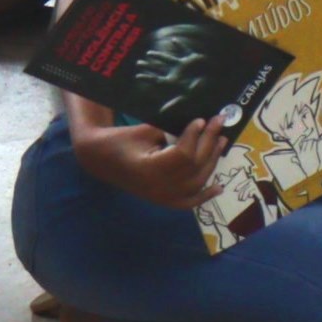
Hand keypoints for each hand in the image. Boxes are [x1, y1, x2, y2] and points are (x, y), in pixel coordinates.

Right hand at [73, 113, 225, 208]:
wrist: (101, 158)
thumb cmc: (121, 140)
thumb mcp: (145, 130)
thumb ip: (172, 130)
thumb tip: (201, 123)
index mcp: (148, 169)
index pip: (182, 155)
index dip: (194, 136)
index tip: (200, 119)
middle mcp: (156, 187)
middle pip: (193, 166)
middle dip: (208, 142)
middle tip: (219, 121)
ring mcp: (160, 196)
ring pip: (196, 182)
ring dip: (212, 160)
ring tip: (221, 140)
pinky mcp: (161, 199)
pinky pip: (187, 202)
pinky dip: (204, 196)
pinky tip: (219, 188)